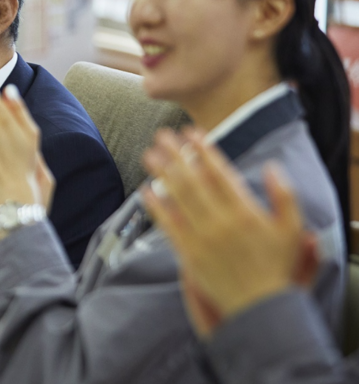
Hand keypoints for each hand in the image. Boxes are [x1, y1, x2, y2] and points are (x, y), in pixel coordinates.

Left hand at [141, 128, 310, 331]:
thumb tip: (273, 167)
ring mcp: (203, 237)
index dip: (204, 150)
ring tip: (149, 154)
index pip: (219, 172)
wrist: (260, 307)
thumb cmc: (277, 266)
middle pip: (193, 180)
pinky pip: (168, 225)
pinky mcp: (188, 253)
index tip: (191, 132)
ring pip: (178, 198)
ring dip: (162, 174)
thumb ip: (285, 196)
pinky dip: (156, 207)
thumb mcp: (293, 230)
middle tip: (162, 135)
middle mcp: (221, 221)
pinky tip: (146, 191)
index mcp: (246, 211)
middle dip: (176, 155)